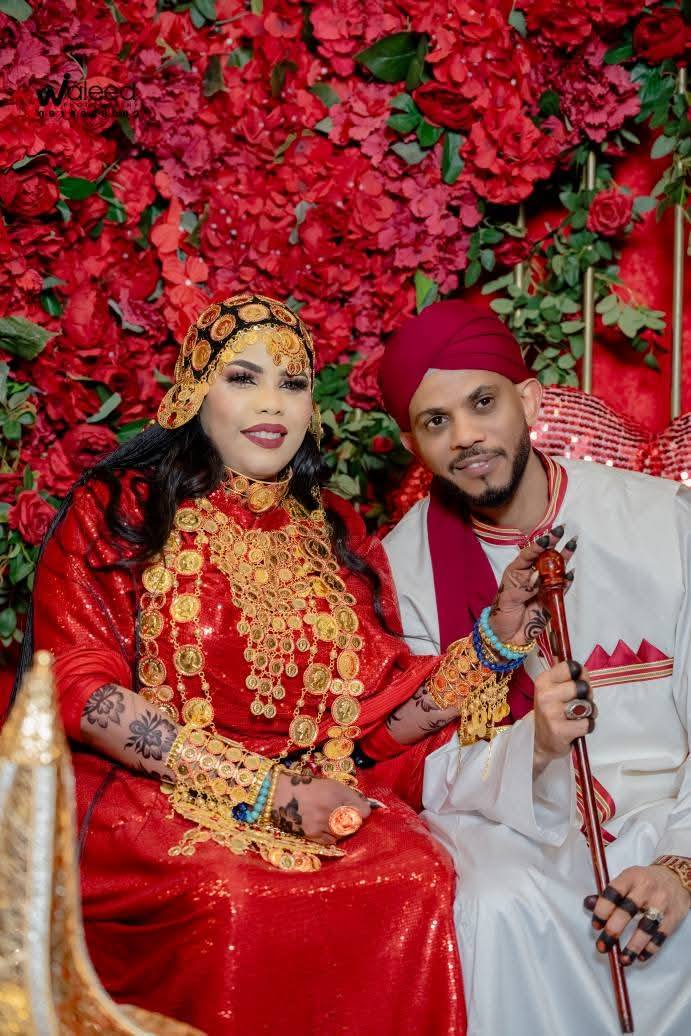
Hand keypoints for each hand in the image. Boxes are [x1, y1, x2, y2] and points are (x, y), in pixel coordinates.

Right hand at [270, 770, 370, 845]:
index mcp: (338, 792)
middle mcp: (331, 807)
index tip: (357, 809)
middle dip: (352, 821)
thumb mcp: (330, 784)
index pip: (364, 810)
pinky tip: (324, 828)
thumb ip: (348, 795)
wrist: (280, 793)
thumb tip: (364, 806)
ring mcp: (322, 822)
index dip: (362, 810)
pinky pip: (330, 841)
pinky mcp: (312, 834)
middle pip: (355, 824)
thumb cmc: (307, 786)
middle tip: (344, 816)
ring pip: (343, 834)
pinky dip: (330, 836)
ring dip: (341, 829)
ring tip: (331, 821)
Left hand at [489, 525, 576, 645]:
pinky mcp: (551, 599)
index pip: (528, 554)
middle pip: (544, 558)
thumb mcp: (508, 599)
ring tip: (572, 545)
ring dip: (564, 558)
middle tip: (562, 531)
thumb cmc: (502, 615)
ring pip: (555, 569)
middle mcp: (531, 576)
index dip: (537, 545)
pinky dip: (567, 581)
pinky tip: (571, 572)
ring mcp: (542, 587)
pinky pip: (561, 587)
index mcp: (516, 572)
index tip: (546, 537)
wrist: (508, 637)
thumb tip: (538, 576)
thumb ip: (523, 587)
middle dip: (553, 545)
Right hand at [532, 659, 594, 774]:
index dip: (580, 675)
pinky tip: (576, 728)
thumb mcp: (554, 689)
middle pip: (582, 686)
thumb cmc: (552, 712)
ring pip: (587, 705)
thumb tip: (583, 670)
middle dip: (587, 695)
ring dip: (588, 712)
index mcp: (544, 680)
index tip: (576, 683)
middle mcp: (545, 694)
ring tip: (577, 717)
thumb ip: (569, 678)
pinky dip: (588, 726)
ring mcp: (551, 712)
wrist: (540, 741)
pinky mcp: (559, 730)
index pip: (571, 667)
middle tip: (578, 704)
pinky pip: (587, 723)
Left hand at [584, 865, 690, 964]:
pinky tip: (640, 956)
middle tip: (602, 946)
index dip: (602, 910)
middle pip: (627, 911)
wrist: (675, 878)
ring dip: (633, 946)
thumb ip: (608, 894)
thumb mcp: (626, 879)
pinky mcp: (673, 917)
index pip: (613, 892)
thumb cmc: (644, 881)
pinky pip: (660, 936)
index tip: (596, 925)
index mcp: (630, 877)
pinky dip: (649, 949)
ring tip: (623, 959)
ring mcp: (661, 903)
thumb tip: (588, 905)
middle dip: (613, 931)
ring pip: (645, 928)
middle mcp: (646, 889)